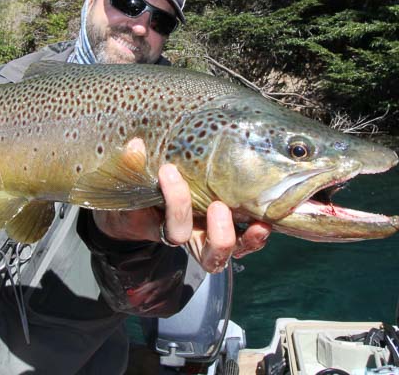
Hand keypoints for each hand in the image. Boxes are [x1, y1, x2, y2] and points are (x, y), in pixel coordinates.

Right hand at [92, 139, 270, 272]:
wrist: (148, 205)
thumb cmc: (142, 193)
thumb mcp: (133, 183)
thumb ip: (133, 168)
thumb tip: (134, 146)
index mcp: (165, 228)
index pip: (172, 226)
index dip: (175, 202)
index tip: (169, 171)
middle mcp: (191, 239)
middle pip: (206, 253)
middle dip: (215, 234)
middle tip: (217, 206)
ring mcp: (211, 237)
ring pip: (229, 252)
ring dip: (245, 241)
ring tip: (257, 223)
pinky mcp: (230, 230)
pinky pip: (245, 242)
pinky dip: (256, 236)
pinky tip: (266, 222)